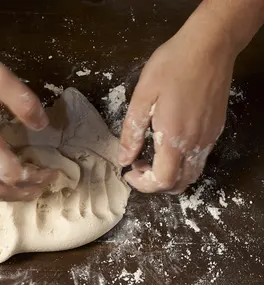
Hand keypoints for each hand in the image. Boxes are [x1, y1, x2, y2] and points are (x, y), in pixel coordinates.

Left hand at [118, 23, 235, 193]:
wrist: (210, 44)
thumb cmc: (173, 65)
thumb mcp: (142, 96)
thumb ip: (132, 132)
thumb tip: (124, 159)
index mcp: (174, 139)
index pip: (162, 181)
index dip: (143, 184)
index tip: (130, 172)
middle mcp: (195, 145)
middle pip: (179, 185)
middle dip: (156, 184)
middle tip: (140, 166)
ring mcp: (208, 139)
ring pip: (191, 175)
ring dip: (171, 177)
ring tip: (153, 158)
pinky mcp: (215, 131)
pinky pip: (199, 159)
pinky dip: (183, 164)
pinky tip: (170, 145)